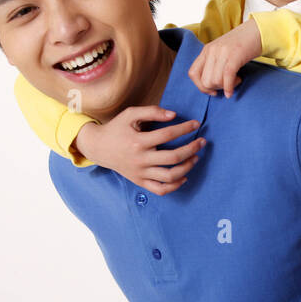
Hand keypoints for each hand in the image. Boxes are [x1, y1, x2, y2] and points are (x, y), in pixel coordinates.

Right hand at [74, 107, 204, 195]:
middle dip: (192, 148)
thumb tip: (174, 115)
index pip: (168, 135)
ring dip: (187, 167)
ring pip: (169, 176)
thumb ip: (151, 112)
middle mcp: (140, 159)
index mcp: (138, 141)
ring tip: (196, 158)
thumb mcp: (130, 114)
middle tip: (202, 142)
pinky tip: (184, 176)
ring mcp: (140, 173)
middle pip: (173, 157)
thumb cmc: (117, 128)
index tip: (196, 124)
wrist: (98, 147)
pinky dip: (174, 185)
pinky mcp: (139, 182)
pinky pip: (160, 189)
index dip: (185, 128)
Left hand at [188, 20, 262, 97]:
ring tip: (235, 80)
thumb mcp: (222, 51)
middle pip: (205, 81)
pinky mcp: (234, 55)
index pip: (193, 73)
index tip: (212, 91)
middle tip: (227, 84)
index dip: (200, 86)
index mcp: (206, 50)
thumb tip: (211, 84)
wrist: (257, 30)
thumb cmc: (242, 44)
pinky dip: (229, 88)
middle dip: (216, 88)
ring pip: (215, 81)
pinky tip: (232, 91)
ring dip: (225, 86)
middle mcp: (212, 51)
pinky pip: (227, 77)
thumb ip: (214, 63)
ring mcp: (222, 52)